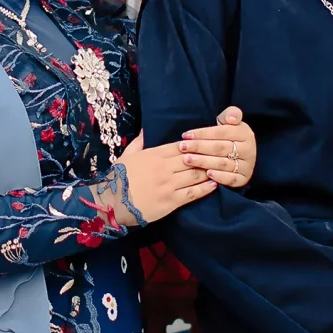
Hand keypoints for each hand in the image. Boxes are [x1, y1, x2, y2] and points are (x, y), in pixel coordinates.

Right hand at [95, 132, 217, 229]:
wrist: (111, 203)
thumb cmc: (118, 178)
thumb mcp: (126, 155)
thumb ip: (139, 142)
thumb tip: (145, 130)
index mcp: (154, 154)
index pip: (181, 146)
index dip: (195, 144)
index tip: (205, 143)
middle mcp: (165, 168)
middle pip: (192, 159)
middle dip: (206, 157)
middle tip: (219, 155)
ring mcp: (169, 185)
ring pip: (196, 175)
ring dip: (209, 171)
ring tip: (220, 169)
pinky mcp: (171, 201)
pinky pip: (193, 193)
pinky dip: (205, 188)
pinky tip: (215, 184)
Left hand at [179, 105, 256, 189]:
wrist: (239, 155)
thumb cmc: (227, 136)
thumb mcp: (228, 122)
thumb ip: (231, 114)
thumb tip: (232, 118)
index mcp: (245, 133)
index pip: (221, 132)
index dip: (203, 133)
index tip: (186, 135)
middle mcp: (249, 150)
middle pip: (220, 148)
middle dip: (199, 147)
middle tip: (182, 147)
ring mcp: (247, 165)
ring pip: (223, 163)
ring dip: (204, 162)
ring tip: (187, 159)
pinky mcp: (243, 178)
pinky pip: (231, 179)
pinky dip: (219, 177)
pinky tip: (206, 174)